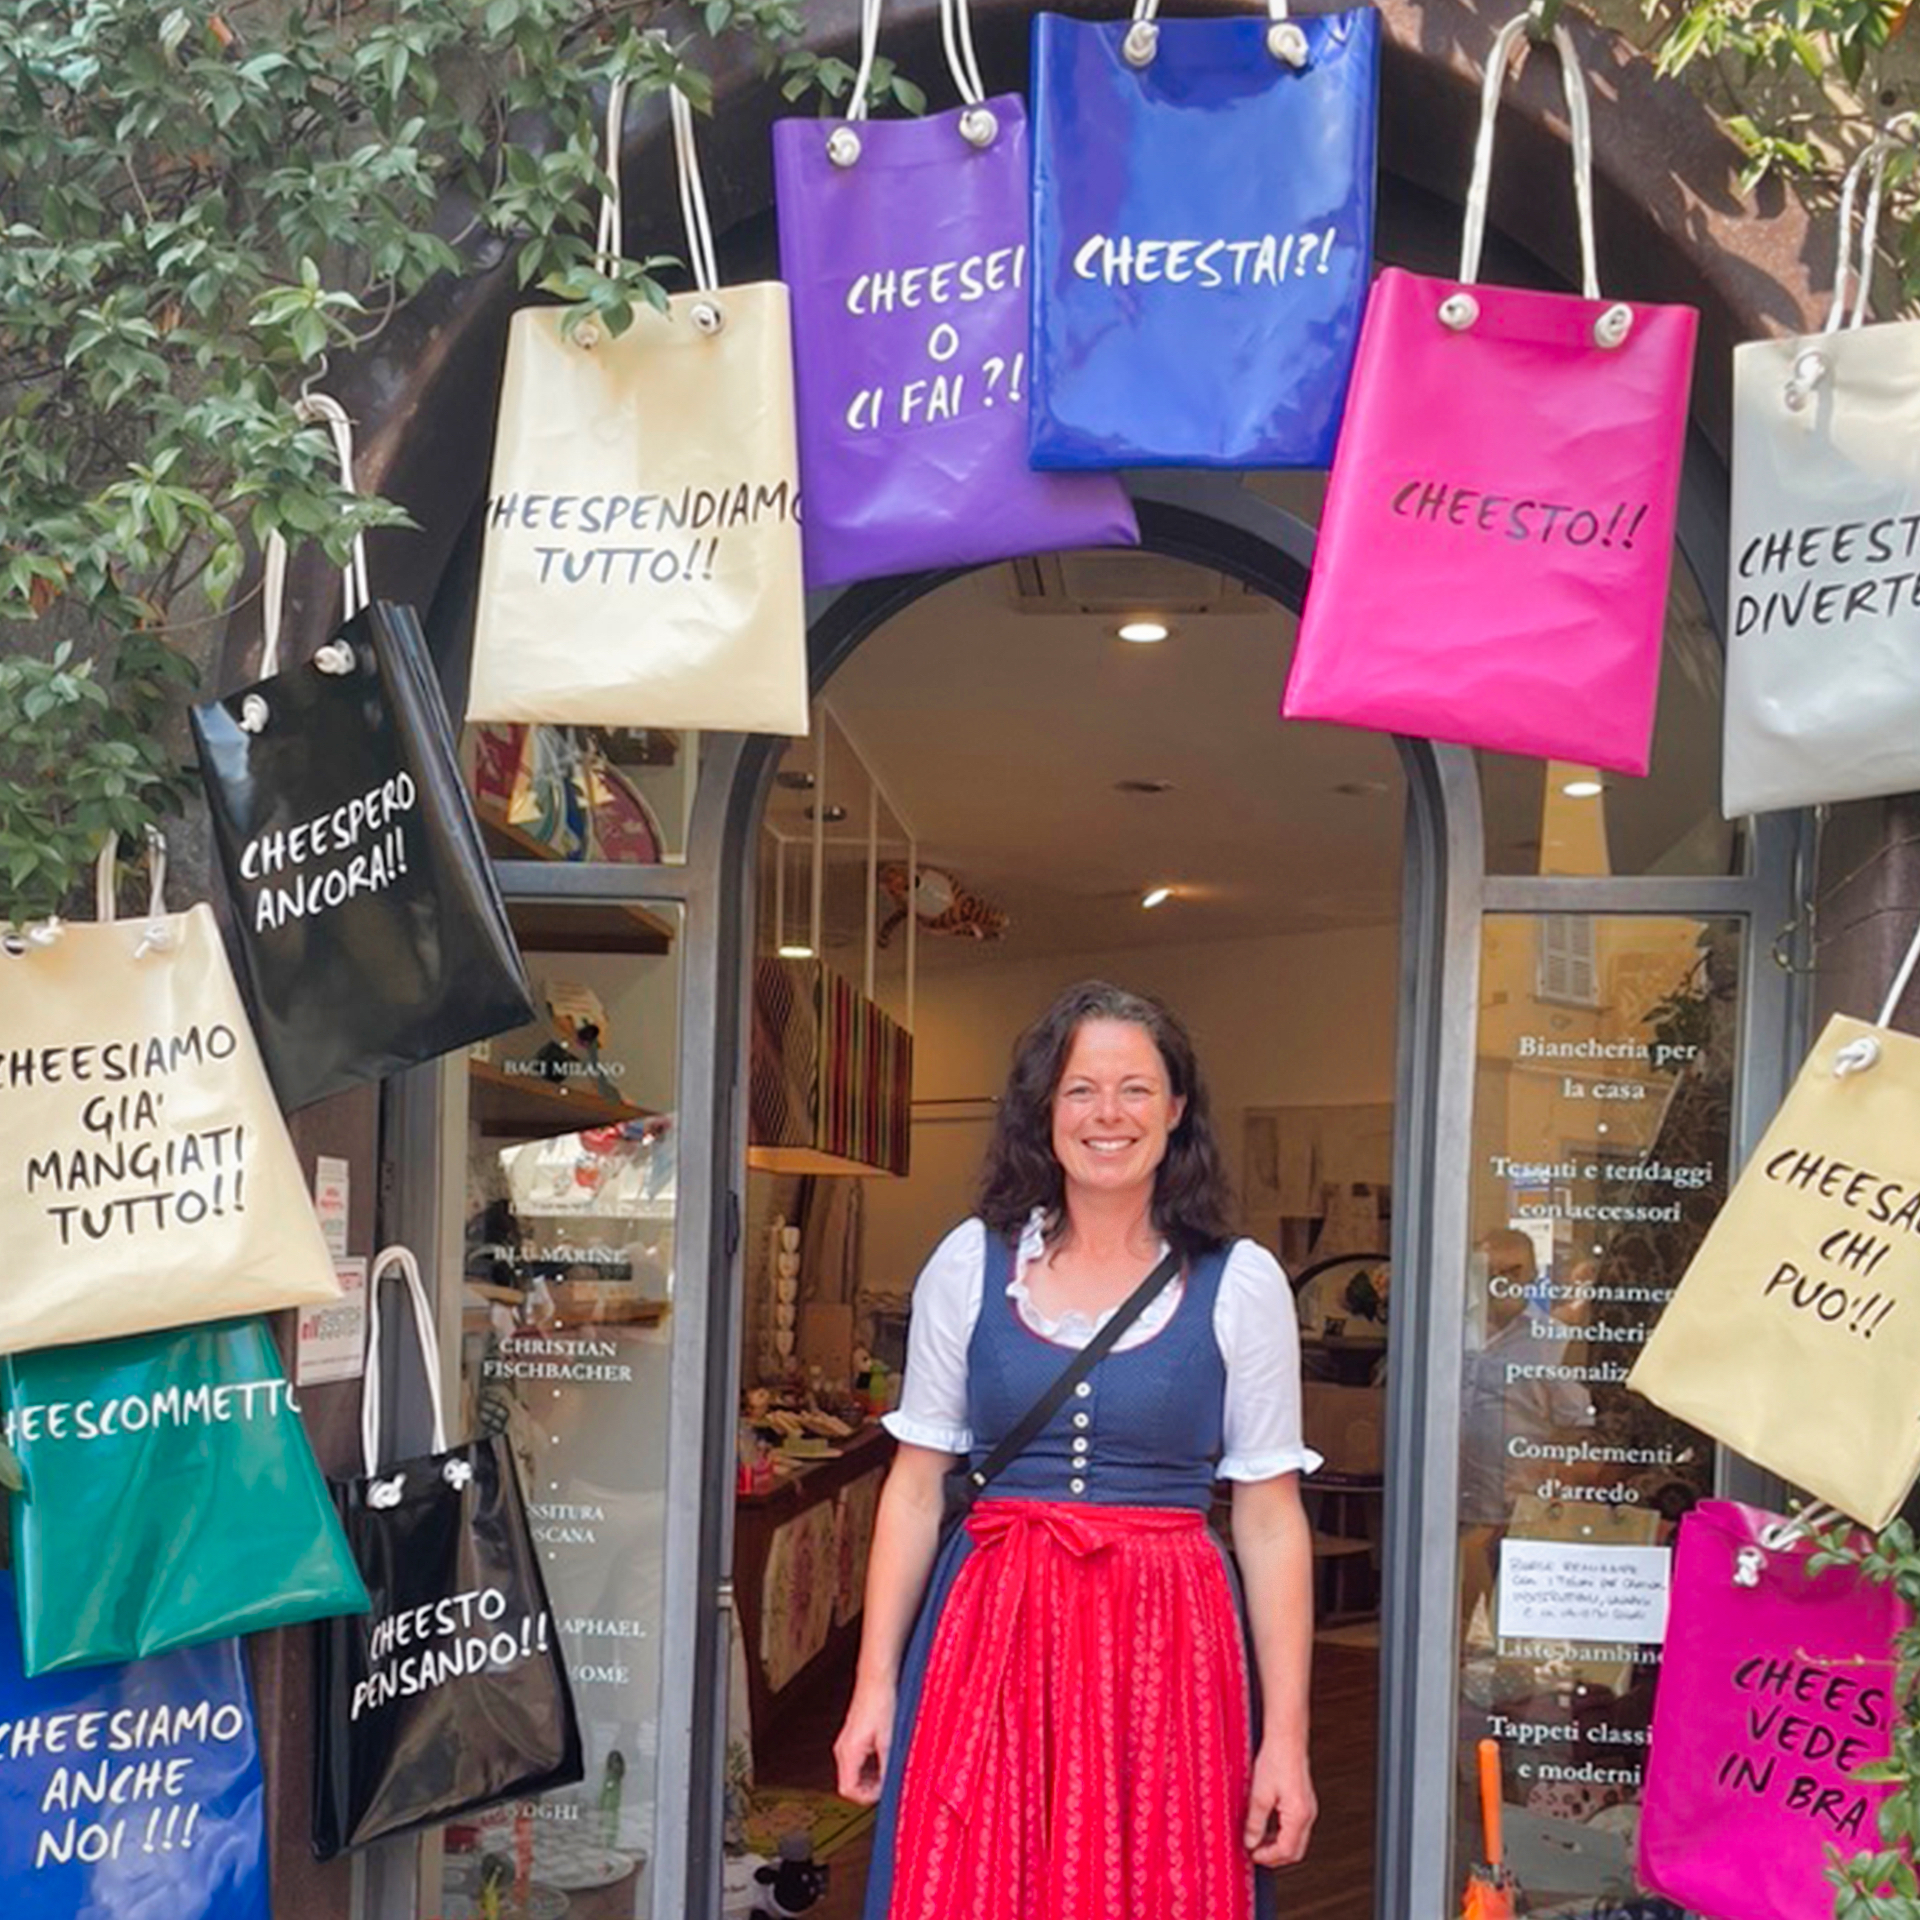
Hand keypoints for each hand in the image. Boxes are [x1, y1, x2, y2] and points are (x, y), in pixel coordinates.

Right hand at [833, 1678, 896, 1804]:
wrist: (876, 1679)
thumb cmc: (880, 1703)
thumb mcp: (888, 1740)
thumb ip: (888, 1766)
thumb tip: (891, 1786)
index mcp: (848, 1752)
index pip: (848, 1789)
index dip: (865, 1797)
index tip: (883, 1794)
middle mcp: (843, 1749)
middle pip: (849, 1783)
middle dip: (868, 1789)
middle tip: (888, 1786)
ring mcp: (846, 1742)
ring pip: (853, 1773)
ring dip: (870, 1778)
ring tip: (889, 1773)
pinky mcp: (852, 1736)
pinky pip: (856, 1761)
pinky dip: (869, 1766)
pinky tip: (885, 1759)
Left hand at [1243, 1742, 1315, 1867]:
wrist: (1287, 1739)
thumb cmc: (1276, 1760)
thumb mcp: (1259, 1795)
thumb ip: (1255, 1822)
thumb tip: (1250, 1841)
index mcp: (1299, 1816)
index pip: (1286, 1851)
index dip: (1268, 1857)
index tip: (1253, 1855)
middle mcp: (1308, 1815)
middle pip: (1295, 1850)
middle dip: (1275, 1856)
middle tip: (1256, 1853)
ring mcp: (1309, 1808)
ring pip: (1297, 1840)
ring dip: (1278, 1845)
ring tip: (1259, 1841)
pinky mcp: (1305, 1801)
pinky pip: (1296, 1827)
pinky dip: (1283, 1833)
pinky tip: (1268, 1827)